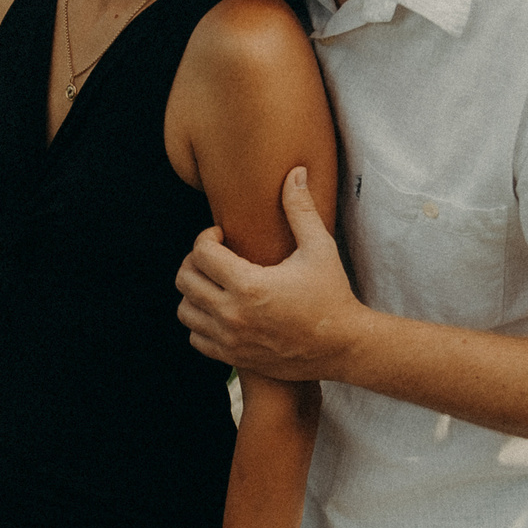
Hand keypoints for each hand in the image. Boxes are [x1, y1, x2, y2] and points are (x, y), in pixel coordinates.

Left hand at [175, 166, 361, 381]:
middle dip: (195, 261)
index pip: (200, 253)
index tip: (221, 236)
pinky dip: (201, 322)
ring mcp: (231, 339)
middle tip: (214, 256)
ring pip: (185, 310)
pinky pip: (196, 338)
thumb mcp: (320, 248)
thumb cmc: (332, 294)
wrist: (342, 345)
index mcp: (249, 285)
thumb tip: (296, 171)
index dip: (206, 237)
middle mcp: (233, 314)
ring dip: (194, 292)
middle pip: (185, 280)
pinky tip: (221, 308)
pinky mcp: (234, 356)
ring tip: (215, 282)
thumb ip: (301, 209)